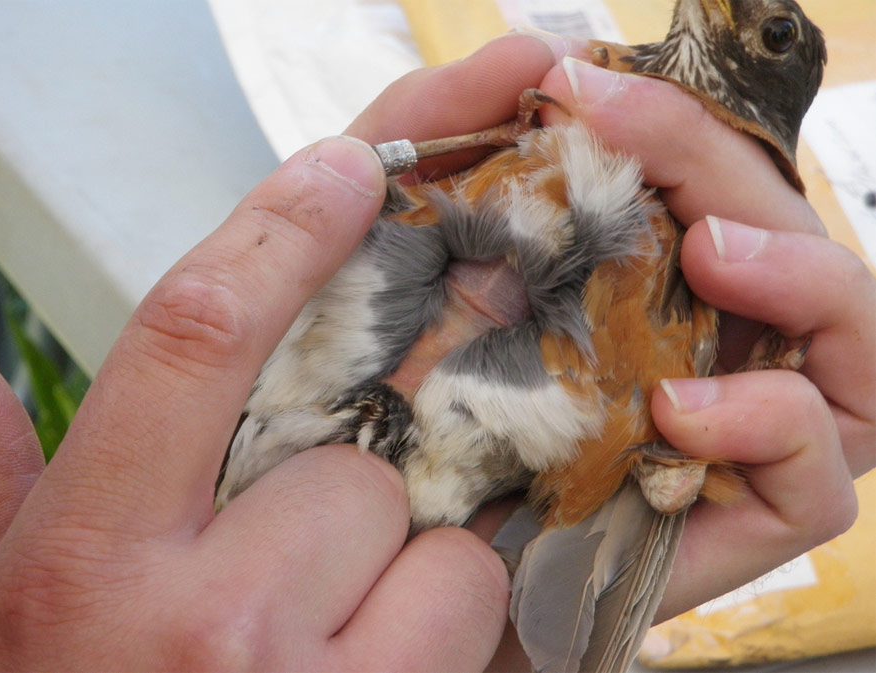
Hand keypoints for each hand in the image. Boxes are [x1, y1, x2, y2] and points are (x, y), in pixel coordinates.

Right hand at [0, 134, 529, 669]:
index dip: (276, 231)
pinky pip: (478, 618)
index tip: (343, 167)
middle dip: (345, 504)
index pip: (193, 338)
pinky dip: (450, 634)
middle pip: (349, 466)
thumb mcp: (3, 623)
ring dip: (405, 580)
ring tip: (338, 653)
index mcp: (89, 568)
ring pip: (435, 549)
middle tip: (296, 580)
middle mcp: (203, 625)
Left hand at [348, 35, 874, 668]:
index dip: (669, 125)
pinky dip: (769, 422)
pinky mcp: (739, 516)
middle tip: (639, 142)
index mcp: (647, 274)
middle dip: (724, 174)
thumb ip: (436, 138)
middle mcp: (709, 338)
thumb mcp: (400, 250)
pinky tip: (680, 409)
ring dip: (800, 274)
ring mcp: (739, 426)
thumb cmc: (399, 398)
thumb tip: (529, 50)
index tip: (578, 87)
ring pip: (850, 335)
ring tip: (712, 252)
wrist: (388, 550)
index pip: (712, 182)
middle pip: (786, 237)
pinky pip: (815, 472)